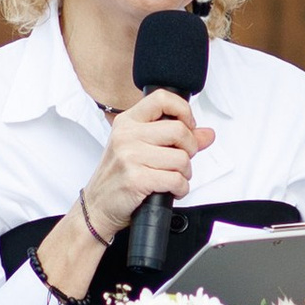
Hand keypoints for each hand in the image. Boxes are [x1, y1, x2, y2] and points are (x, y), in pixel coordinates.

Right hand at [80, 88, 216, 241]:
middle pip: (179, 130)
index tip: (188, 125)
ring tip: (173, 178)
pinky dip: (180, 189)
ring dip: (185, 173)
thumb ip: (176, 139)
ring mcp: (130, 156)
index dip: (183, 110)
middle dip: (190, 149)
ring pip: (181, 158)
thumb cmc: (118, 177)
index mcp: (128, 122)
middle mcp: (127, 135)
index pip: (162, 98)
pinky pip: (176, 180)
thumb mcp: (141, 149)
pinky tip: (170, 190)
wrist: (97, 206)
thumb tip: (207, 134)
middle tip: (182, 159)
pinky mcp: (136, 179)